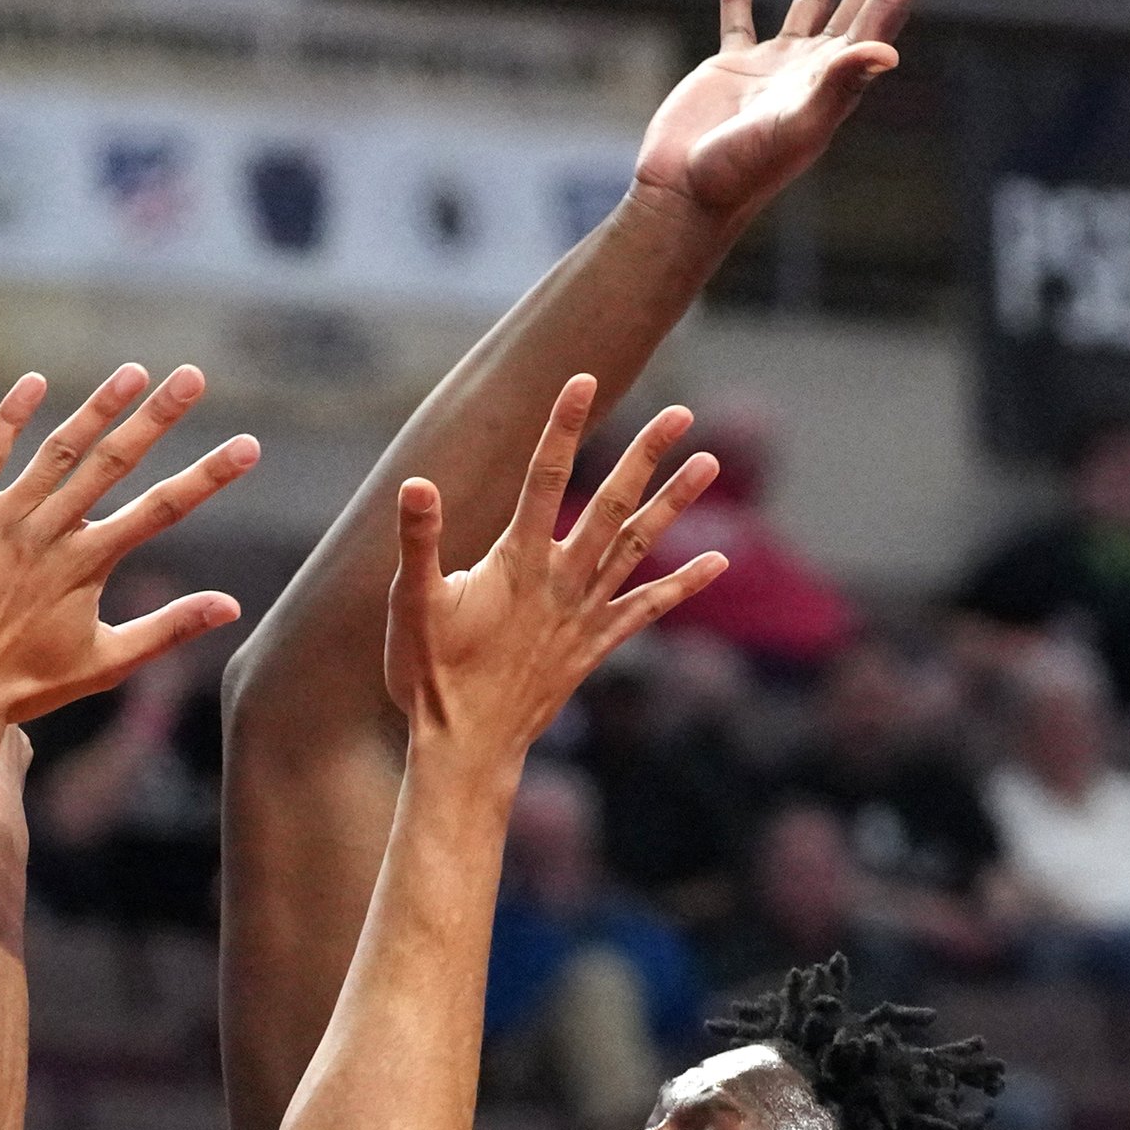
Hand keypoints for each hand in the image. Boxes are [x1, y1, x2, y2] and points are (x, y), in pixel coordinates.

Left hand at [0, 364, 256, 728]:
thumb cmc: (24, 685)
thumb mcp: (104, 663)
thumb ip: (167, 629)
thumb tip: (231, 607)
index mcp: (87, 567)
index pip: (161, 511)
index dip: (207, 477)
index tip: (248, 446)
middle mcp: (48, 537)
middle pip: (112, 465)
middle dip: (157, 419)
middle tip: (194, 377)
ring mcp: (1, 522)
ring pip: (56, 452)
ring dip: (96, 409)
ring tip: (134, 374)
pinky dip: (9, 418)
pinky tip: (35, 382)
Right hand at [383, 377, 726, 760]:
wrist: (466, 748)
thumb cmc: (431, 676)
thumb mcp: (411, 605)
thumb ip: (418, 542)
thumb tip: (416, 483)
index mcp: (516, 564)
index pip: (543, 480)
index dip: (562, 428)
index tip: (583, 380)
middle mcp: (560, 582)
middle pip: (611, 506)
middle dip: (646, 456)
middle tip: (680, 414)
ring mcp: (582, 615)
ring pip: (638, 547)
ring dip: (675, 504)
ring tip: (710, 461)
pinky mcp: (593, 646)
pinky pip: (646, 610)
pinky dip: (682, 585)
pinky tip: (719, 562)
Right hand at [633, 0, 944, 229]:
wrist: (685, 199)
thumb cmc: (740, 174)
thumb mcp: (795, 127)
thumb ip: (839, 86)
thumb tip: (888, 52)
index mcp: (834, 82)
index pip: (881, 13)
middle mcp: (810, 71)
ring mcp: (771, 70)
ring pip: (806, 3)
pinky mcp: (729, 72)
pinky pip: (738, 24)